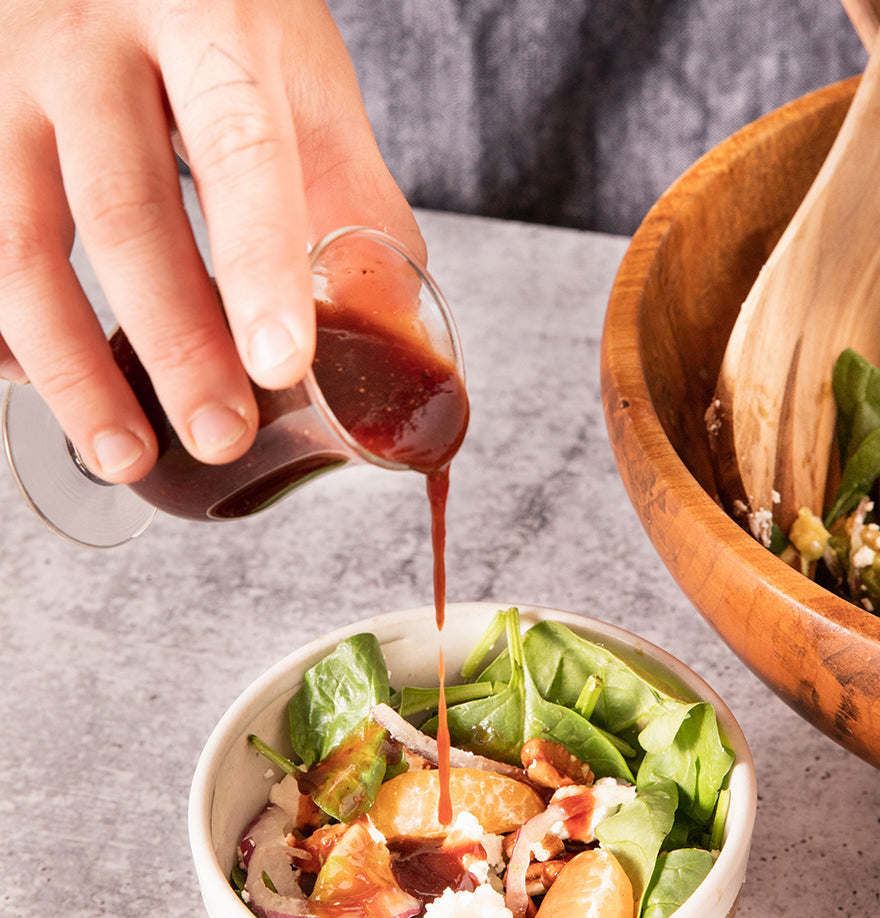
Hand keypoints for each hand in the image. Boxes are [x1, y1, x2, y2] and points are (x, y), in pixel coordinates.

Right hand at [0, 0, 421, 481]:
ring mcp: (2, 73)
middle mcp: (89, 38)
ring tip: (125, 458)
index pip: (237, 152)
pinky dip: (4, 328)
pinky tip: (44, 385)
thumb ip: (348, 192)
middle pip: (124, 212)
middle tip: (220, 439)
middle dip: (174, 345)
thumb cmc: (220, 11)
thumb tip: (390, 327)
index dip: (258, 266)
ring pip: (16, 240)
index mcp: (206, 20)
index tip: (283, 369)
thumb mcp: (302, 75)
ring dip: (72, 368)